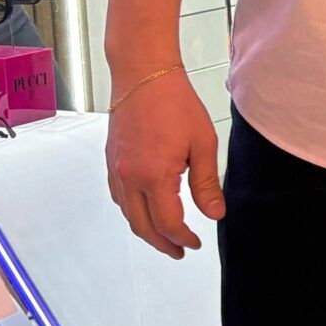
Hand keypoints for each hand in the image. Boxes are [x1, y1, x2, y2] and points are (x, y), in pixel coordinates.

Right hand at [106, 67, 223, 257]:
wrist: (143, 74)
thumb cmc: (175, 103)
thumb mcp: (203, 144)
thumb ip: (207, 184)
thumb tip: (214, 214)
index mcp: (154, 176)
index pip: (168, 222)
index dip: (183, 238)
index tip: (196, 243)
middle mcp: (129, 177)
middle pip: (143, 226)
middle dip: (162, 244)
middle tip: (179, 252)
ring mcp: (116, 170)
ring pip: (128, 214)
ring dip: (146, 230)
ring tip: (165, 237)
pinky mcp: (110, 160)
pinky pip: (119, 197)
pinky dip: (132, 212)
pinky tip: (145, 211)